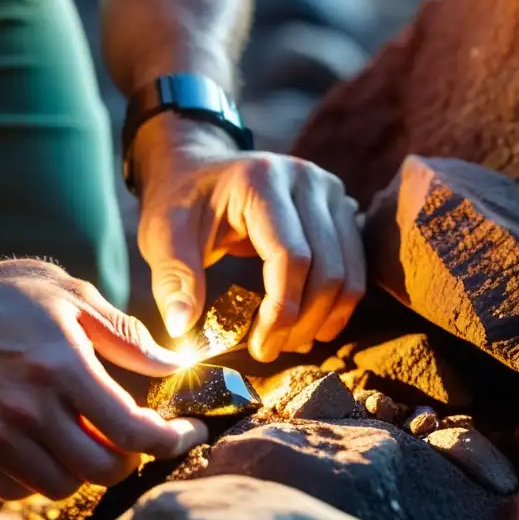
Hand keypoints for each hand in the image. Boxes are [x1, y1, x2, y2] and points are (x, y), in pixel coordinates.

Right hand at [0, 258, 206, 500]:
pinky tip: (50, 446)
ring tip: (89, 436)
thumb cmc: (6, 296)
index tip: (187, 434)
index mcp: (61, 366)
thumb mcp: (72, 295)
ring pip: (65, 487)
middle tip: (135, 436)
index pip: (132, 430)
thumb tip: (175, 366)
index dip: (172, 440)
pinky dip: (45, 479)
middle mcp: (29, 409)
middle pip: (103, 469)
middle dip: (132, 458)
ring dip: (88, 469)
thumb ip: (127, 337)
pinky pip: (22, 492)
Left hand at [133, 114, 365, 362]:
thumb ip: (174, 278)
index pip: (291, 256)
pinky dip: (336, 303)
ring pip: (350, 270)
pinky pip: (355, 265)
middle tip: (270, 351)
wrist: (198, 167)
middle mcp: (306, 180)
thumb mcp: (163, 235)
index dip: (282, 310)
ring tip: (289, 343)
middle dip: (303, 322)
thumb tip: (182, 327)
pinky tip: (309, 326)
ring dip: (324, 317)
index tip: (259, 347)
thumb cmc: (180, 202)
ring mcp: (330, 192)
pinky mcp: (339, 209)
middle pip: (328, 267)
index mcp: (262, 181)